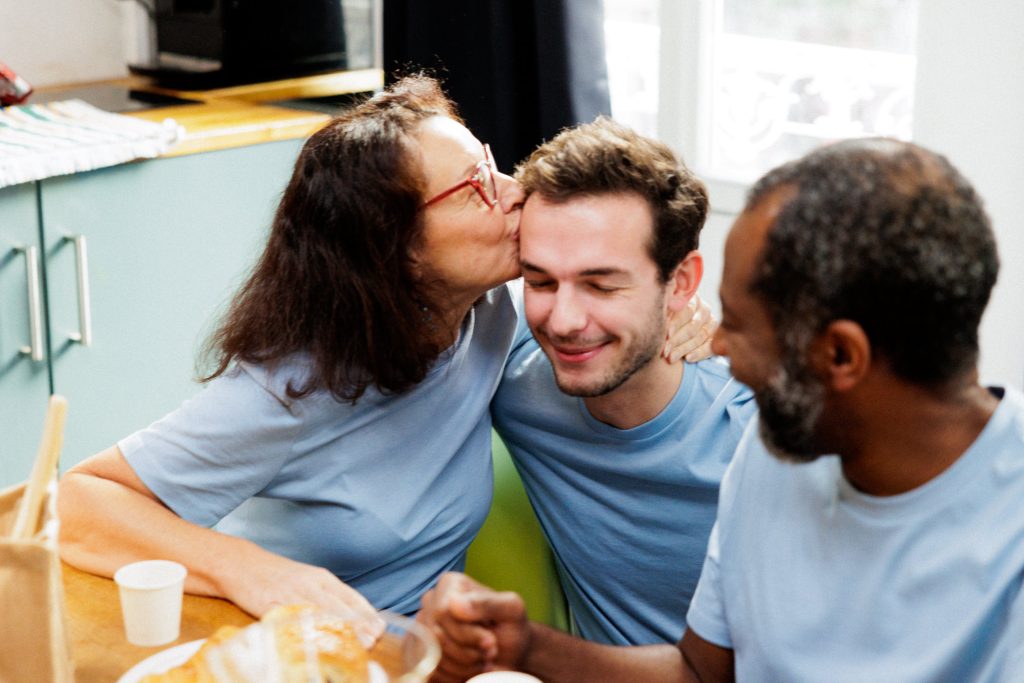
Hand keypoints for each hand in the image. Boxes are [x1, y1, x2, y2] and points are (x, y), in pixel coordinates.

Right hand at [226, 552, 384, 646]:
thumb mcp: (308, 581)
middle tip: (372, 641)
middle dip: (358, 625)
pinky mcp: (272, 604)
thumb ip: (327, 597)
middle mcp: (311, 584)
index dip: (366, 613)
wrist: (242, 564)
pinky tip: (317, 641)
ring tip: (354, 645)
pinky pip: (293, 618)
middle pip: (340, 606)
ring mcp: (292, 593)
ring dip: (339, 630)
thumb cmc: (279, 576)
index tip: (379, 628)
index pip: (351, 596)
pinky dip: (307, 630)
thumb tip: (351, 619)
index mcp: (322, 578)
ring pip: (320, 612)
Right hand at [419, 573, 529, 682]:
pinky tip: (470, 670)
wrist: (510, 653)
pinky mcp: (421, 652)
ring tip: (483, 662)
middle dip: (468, 652)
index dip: (468, 634)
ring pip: (432, 655)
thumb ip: (487, 603)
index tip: (491, 642)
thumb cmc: (511, 628)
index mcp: (449, 584)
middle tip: (490, 654)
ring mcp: (422, 627)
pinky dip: (454, 676)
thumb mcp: (511, 610)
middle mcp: (431, 602)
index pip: (444, 612)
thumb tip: (454, 603)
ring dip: (463, 666)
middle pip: (436, 636)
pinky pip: (429, 671)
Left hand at [663, 294, 717, 363]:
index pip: (686, 311)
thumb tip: (661, 316)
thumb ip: (665, 312)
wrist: (675, 330)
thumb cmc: (665, 317)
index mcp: (692, 298)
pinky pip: (710, 347)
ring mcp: (712, 324)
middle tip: (665, 352)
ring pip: (700, 337)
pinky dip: (699, 353)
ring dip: (684, 349)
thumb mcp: (665, 312)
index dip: (676, 323)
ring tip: (671, 358)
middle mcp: (704, 309)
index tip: (666, 335)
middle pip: (692, 326)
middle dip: (677, 340)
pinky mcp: (716, 338)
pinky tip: (688, 359)